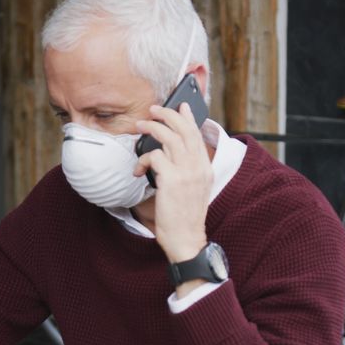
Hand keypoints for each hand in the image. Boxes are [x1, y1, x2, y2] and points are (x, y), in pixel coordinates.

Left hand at [134, 102, 212, 263]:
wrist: (186, 238)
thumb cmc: (184, 216)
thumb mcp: (193, 188)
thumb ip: (187, 168)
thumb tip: (168, 151)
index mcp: (205, 168)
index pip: (197, 135)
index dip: (188, 117)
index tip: (181, 106)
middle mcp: (199, 167)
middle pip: (184, 130)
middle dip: (168, 114)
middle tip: (154, 110)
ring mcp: (187, 173)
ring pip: (169, 137)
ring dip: (152, 128)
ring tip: (140, 126)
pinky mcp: (171, 180)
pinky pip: (155, 156)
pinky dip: (144, 159)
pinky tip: (139, 169)